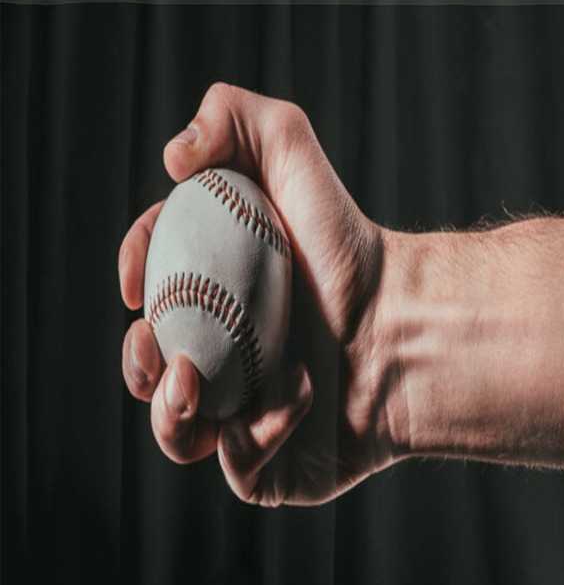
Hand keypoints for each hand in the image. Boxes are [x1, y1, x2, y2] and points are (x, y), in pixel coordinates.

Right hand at [119, 83, 394, 506]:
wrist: (411, 318)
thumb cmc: (351, 243)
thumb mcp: (290, 149)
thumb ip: (230, 116)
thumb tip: (171, 157)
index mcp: (216, 300)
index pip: (151, 297)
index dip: (132, 285)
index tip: (136, 283)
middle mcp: (229, 360)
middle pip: (151, 374)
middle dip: (138, 365)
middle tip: (160, 347)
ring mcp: (251, 416)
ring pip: (179, 435)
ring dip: (171, 417)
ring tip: (197, 383)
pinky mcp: (283, 465)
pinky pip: (243, 468)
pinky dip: (260, 436)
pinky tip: (301, 394)